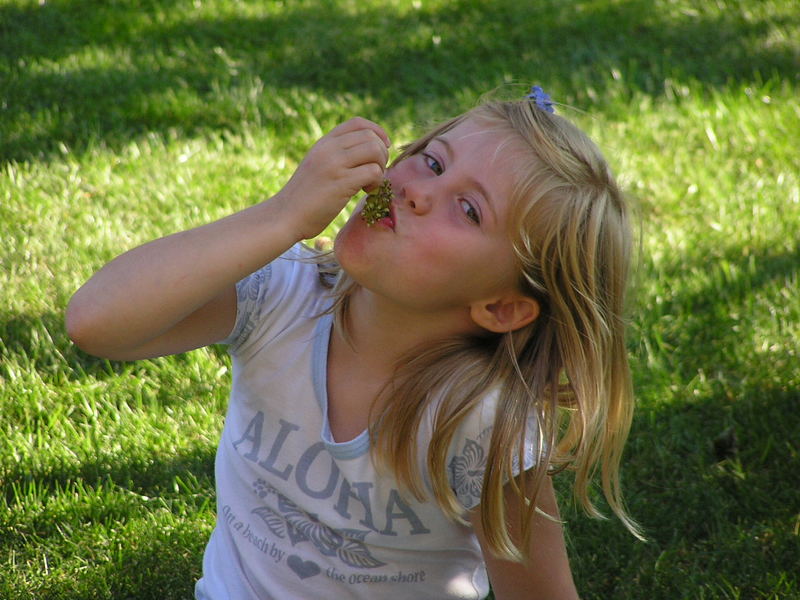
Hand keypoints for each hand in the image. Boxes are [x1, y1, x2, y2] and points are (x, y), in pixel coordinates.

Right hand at [274, 117, 390, 239]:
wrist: (285, 216)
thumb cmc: (304, 197)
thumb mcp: (317, 166)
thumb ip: (335, 156)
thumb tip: (364, 151)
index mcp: (324, 143)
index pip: (357, 123)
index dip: (377, 132)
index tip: (382, 148)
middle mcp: (329, 149)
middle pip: (371, 136)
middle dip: (381, 154)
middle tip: (374, 173)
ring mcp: (335, 164)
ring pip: (375, 150)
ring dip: (381, 167)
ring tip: (370, 183)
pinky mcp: (341, 182)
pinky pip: (373, 172)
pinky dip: (376, 182)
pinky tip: (365, 192)